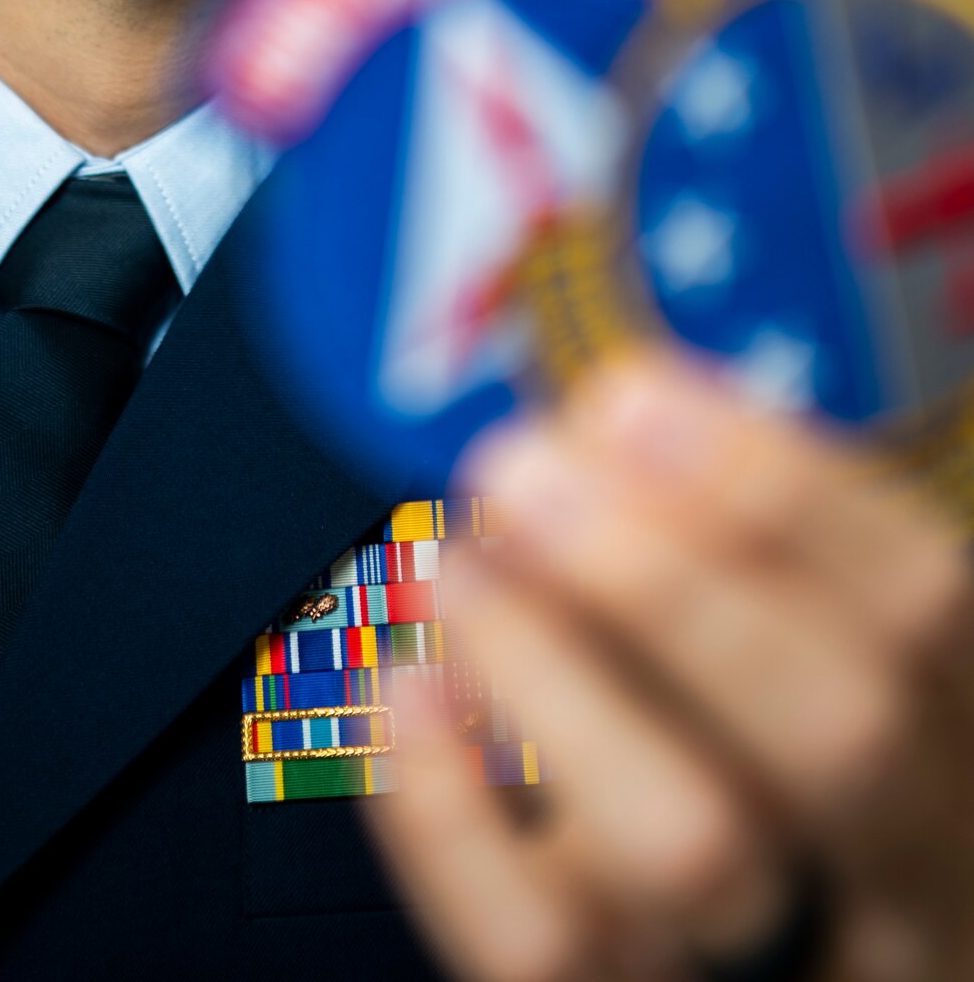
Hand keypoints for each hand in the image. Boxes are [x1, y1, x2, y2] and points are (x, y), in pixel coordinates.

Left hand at [362, 350, 973, 980]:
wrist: (688, 901)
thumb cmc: (740, 711)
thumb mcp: (785, 623)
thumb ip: (737, 539)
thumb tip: (615, 412)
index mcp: (960, 722)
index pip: (925, 608)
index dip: (781, 494)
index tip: (625, 397)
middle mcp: (916, 857)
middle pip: (837, 738)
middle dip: (665, 582)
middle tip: (516, 468)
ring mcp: (786, 962)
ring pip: (692, 852)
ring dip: (553, 677)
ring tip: (449, 565)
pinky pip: (542, 950)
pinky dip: (452, 820)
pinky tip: (404, 688)